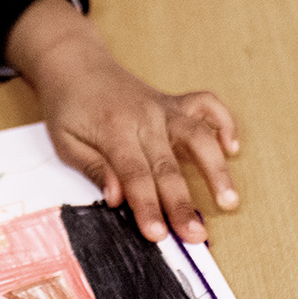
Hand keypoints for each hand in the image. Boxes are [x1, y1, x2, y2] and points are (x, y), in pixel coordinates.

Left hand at [5, 0, 239, 242]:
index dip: (147, 206)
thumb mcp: (65, 141)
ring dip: (216, 169)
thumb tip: (116, 198)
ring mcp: (163, 107)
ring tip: (230, 201)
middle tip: (195, 235)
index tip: (158, 235)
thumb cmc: (68, 106)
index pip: (134, 175)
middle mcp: (144, 117)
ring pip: (197, 136)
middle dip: (182, 203)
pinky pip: (207, 105)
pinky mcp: (174, 101)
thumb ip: (94, 168)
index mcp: (113, 130)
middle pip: (167, 166)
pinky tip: (231, 148)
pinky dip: (224, 123)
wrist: (75, 63)